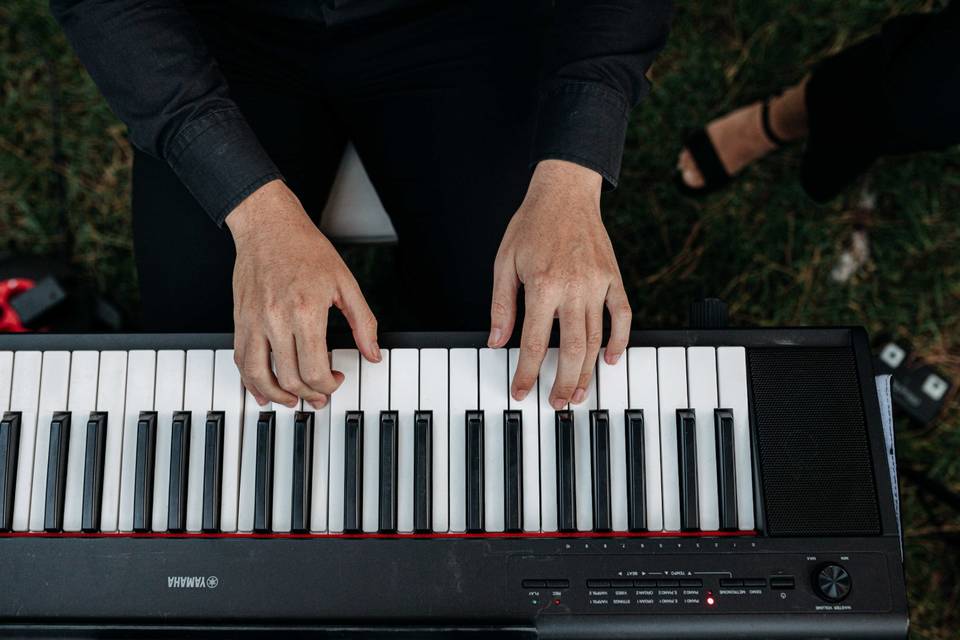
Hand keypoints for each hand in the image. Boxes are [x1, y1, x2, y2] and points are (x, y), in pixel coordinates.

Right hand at [225, 179, 380, 408]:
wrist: (268, 226)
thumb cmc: (306, 249)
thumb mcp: (345, 283)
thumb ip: (363, 322)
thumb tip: (373, 354)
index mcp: (306, 311)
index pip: (315, 370)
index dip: (328, 385)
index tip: (336, 379)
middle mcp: (276, 319)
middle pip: (290, 378)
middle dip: (309, 395)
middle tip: (320, 395)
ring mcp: (254, 321)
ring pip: (258, 376)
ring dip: (277, 396)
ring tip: (292, 401)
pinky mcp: (240, 320)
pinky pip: (240, 360)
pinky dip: (250, 382)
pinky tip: (262, 390)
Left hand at [489, 160, 631, 407]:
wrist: (564, 193)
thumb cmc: (531, 226)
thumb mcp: (504, 263)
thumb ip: (502, 306)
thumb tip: (496, 342)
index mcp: (542, 285)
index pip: (532, 342)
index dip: (526, 373)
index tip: (521, 392)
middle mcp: (573, 288)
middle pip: (570, 350)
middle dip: (563, 383)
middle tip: (557, 404)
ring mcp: (598, 284)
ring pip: (596, 339)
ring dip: (588, 371)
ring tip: (580, 393)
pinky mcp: (613, 278)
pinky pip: (623, 316)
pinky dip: (620, 340)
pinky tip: (610, 360)